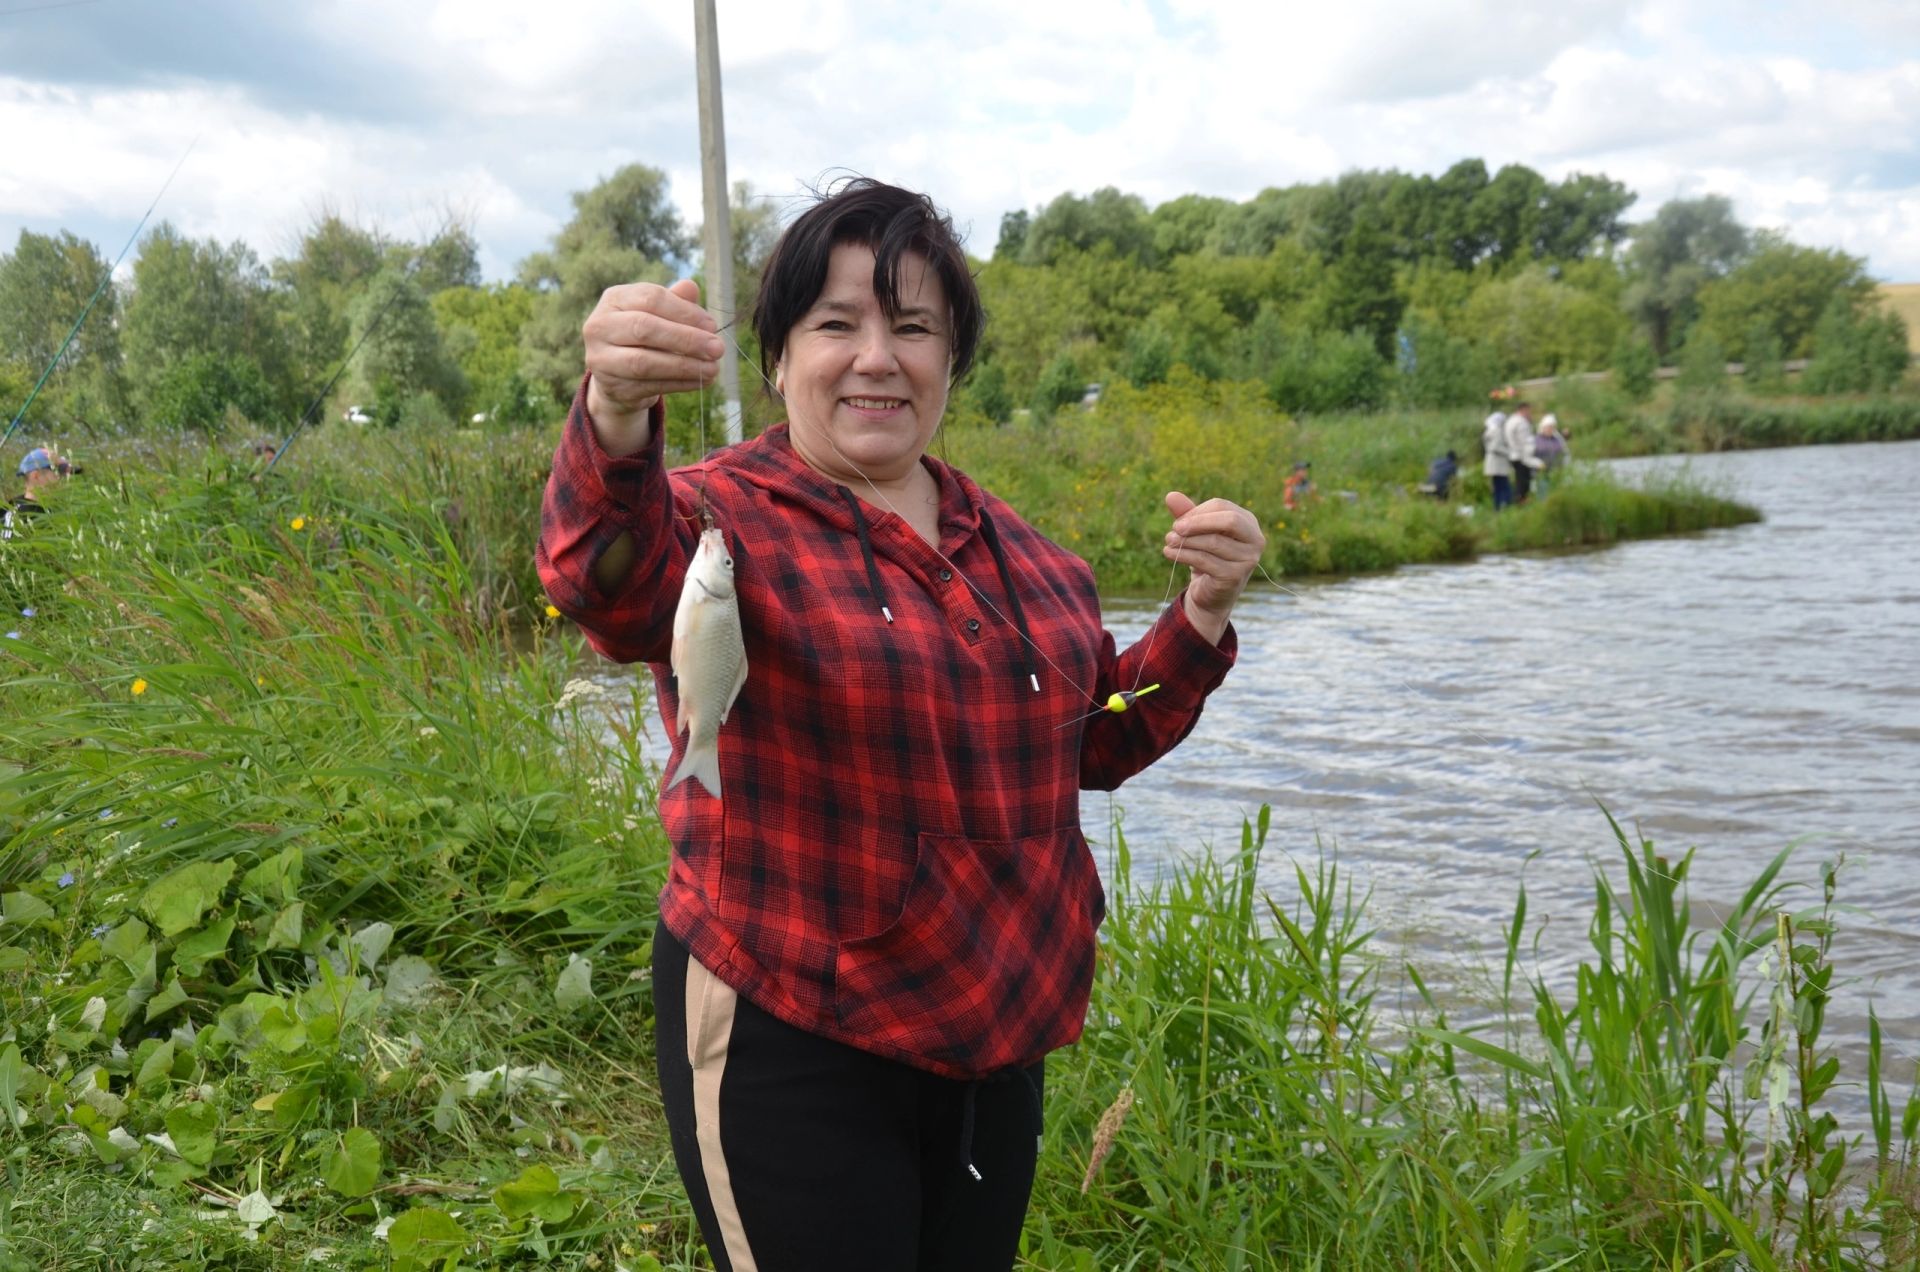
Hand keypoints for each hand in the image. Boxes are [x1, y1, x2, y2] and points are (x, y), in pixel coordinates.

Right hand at [582, 278, 723, 446]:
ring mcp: (601, 359)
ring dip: (684, 366)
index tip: (711, 325)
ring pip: (644, 362)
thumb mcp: (659, 313)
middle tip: (717, 348)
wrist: (618, 375)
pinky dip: (679, 384)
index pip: (650, 298)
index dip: (684, 311)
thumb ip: (675, 301)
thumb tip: (691, 288)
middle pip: (644, 329)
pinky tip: (700, 381)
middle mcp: (599, 326)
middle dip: (686, 339)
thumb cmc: (645, 335)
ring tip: (713, 369)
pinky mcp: (611, 387)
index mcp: (614, 299)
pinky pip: (648, 386)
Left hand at [1163, 492, 1264, 644]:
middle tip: (1174, 528)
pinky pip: (1205, 560)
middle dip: (1197, 522)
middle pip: (1229, 520)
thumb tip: (1170, 495)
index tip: (1178, 521)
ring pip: (1213, 542)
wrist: (1211, 594)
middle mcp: (1255, 540)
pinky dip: (1183, 555)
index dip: (1197, 512)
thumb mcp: (1197, 533)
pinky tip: (1169, 553)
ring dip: (1185, 541)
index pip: (1222, 506)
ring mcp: (1248, 560)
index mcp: (1248, 522)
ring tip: (1168, 541)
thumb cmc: (1207, 556)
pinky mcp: (1234, 577)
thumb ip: (1187, 514)